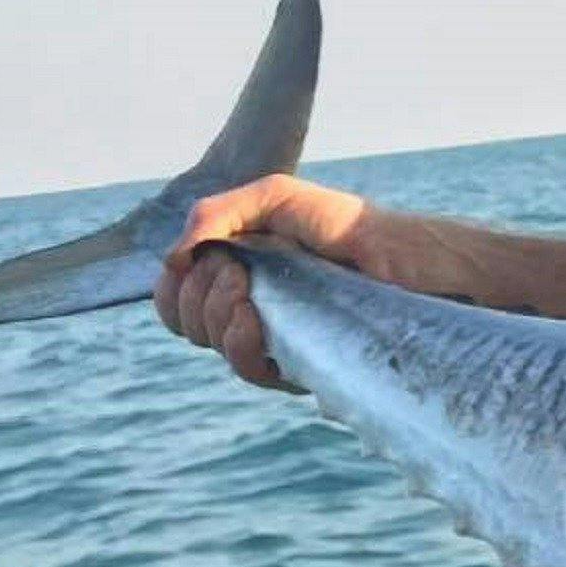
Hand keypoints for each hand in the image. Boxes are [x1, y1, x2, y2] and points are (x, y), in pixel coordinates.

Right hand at [152, 174, 370, 390]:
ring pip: (211, 343)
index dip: (173, 286)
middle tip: (237, 270)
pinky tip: (252, 319)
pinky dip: (238, 341)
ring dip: (216, 313)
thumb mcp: (273, 197)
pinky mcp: (296, 363)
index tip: (197, 261)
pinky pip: (247, 369)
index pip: (176, 297)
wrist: (393, 252)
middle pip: (185, 321)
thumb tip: (172, 258)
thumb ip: (215, 213)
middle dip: (197, 292)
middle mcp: (247, 308)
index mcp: (234, 274)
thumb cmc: (339, 222)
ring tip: (247, 291)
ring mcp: (272, 338)